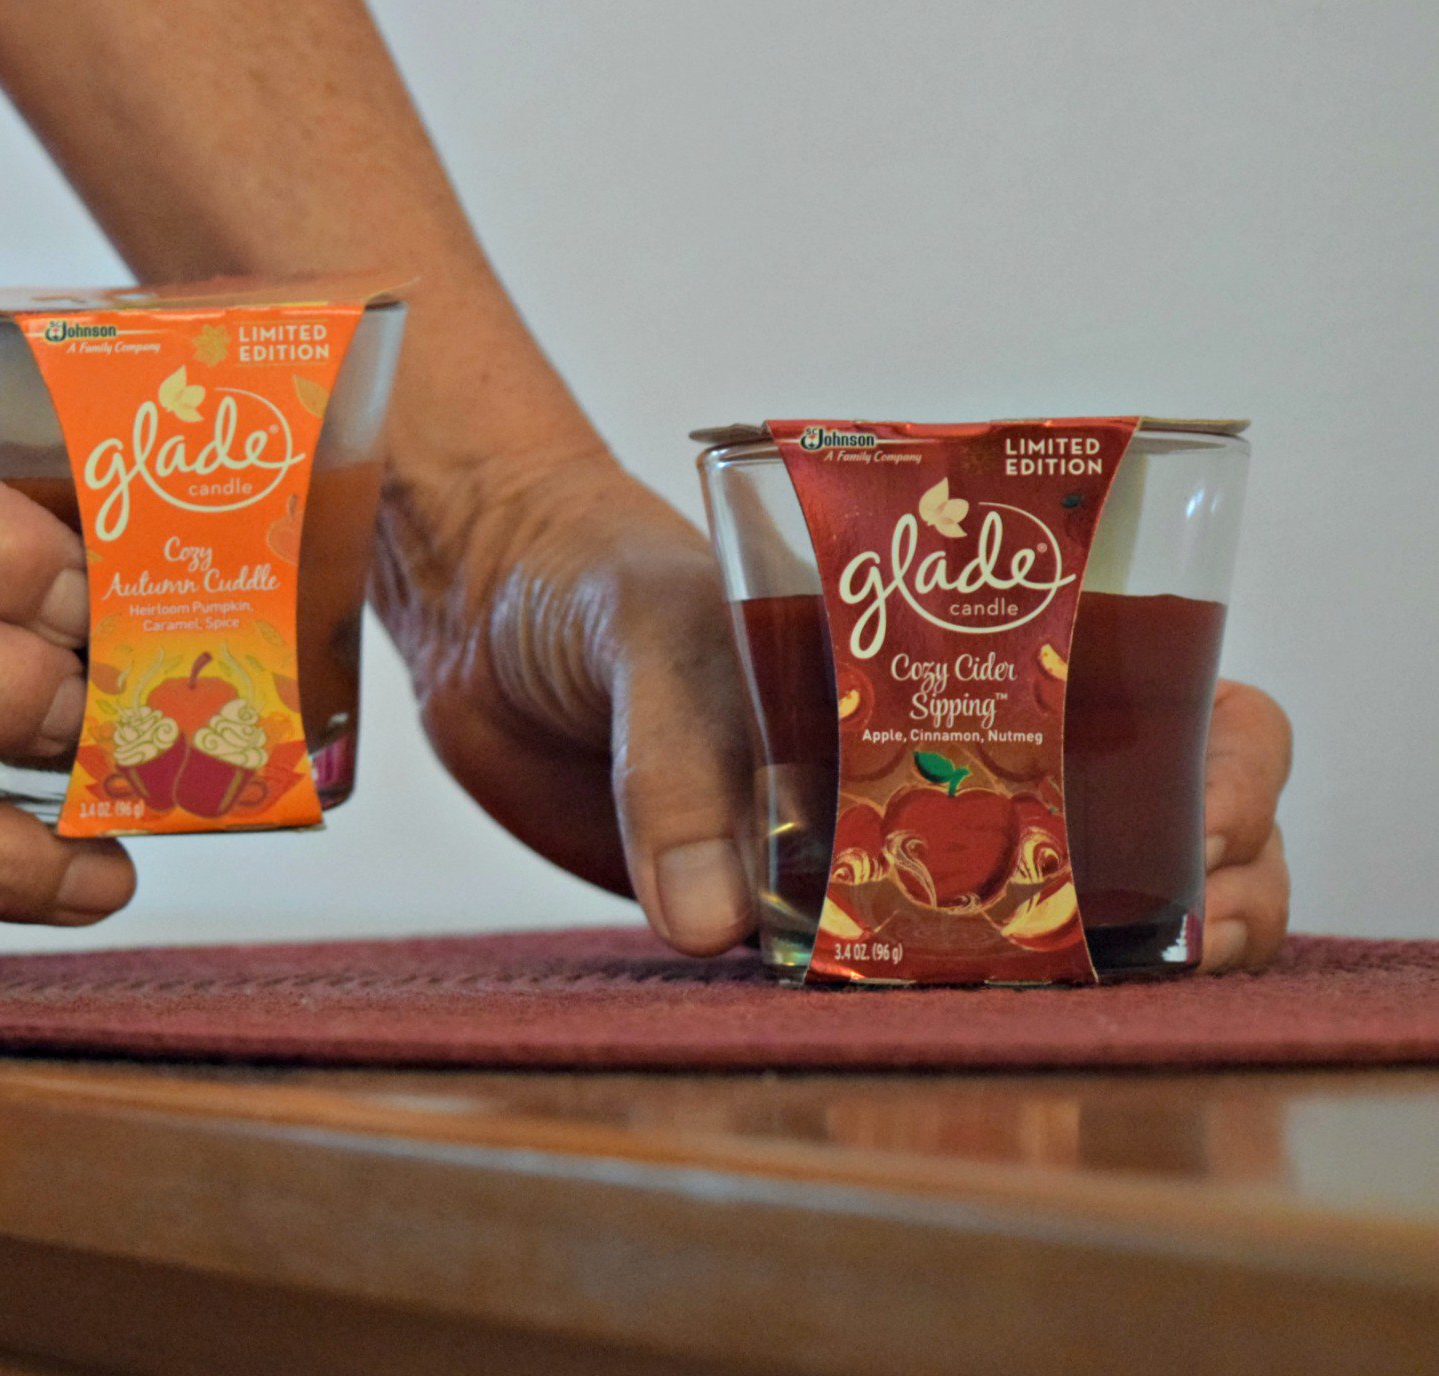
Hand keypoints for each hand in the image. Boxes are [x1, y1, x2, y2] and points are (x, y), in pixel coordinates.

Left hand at [387, 456, 1294, 970]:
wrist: (475, 613)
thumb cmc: (585, 572)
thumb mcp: (650, 625)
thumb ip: (678, 757)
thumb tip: (701, 923)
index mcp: (945, 643)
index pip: (1143, 689)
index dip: (1217, 753)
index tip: (1215, 814)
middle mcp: (925, 743)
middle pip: (1120, 818)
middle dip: (1197, 876)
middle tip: (1190, 933)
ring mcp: (857, 832)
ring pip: (1013, 908)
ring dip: (1085, 960)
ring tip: (1107, 1000)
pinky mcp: (768, 906)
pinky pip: (865, 969)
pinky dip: (912, 1010)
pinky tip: (941, 1044)